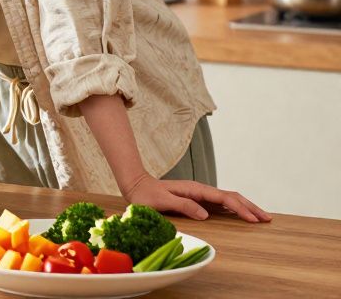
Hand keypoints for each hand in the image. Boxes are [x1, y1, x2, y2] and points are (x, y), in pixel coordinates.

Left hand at [122, 173, 271, 222]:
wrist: (137, 186)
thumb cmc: (146, 196)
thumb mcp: (163, 201)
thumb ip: (184, 206)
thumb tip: (206, 214)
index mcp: (195, 189)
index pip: (224, 199)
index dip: (240, 209)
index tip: (253, 219)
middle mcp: (201, 190)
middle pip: (232, 197)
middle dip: (250, 207)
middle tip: (267, 218)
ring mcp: (201, 194)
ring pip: (229, 199)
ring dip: (246, 207)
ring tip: (261, 217)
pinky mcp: (198, 200)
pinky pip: (221, 204)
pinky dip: (235, 208)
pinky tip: (242, 215)